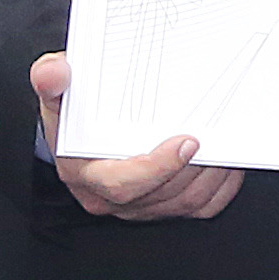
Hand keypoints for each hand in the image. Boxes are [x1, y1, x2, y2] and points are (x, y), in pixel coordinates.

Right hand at [31, 49, 241, 220]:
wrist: (80, 133)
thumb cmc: (72, 114)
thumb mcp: (55, 91)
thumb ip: (50, 79)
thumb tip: (55, 72)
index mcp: (84, 173)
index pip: (122, 185)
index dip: (157, 168)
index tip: (186, 141)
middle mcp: (111, 198)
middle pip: (163, 195)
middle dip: (195, 168)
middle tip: (216, 136)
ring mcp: (140, 206)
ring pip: (186, 202)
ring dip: (212, 174)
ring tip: (225, 142)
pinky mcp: (164, 208)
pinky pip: (201, 207)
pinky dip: (221, 186)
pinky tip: (228, 160)